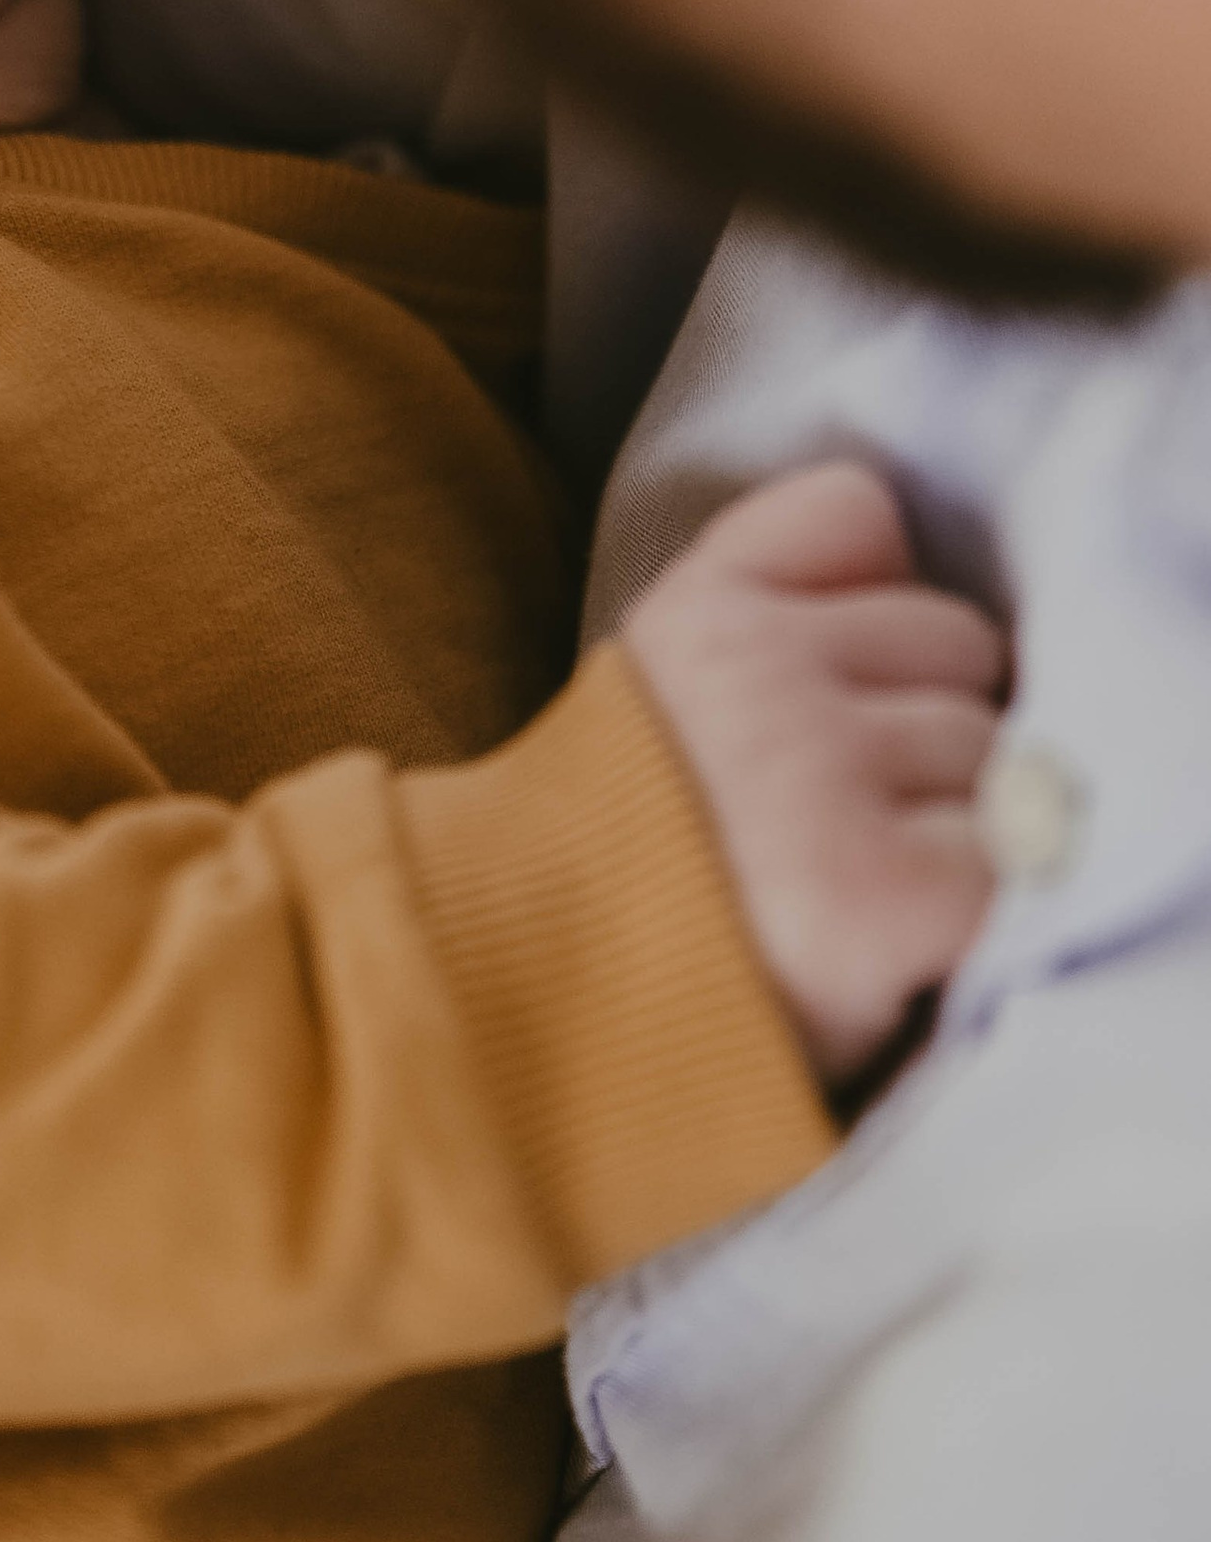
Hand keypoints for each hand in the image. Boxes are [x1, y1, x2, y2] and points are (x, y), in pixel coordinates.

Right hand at [620, 459, 1007, 1090]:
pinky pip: (1004, 865)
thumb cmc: (626, 866)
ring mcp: (818, 773)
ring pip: (996, 754)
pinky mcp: (877, 889)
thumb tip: (912, 574)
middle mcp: (756, 671)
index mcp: (696, 613)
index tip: (822, 686)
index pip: (858, 513)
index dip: (865, 604)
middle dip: (925, 728)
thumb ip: (756, 594)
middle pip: (957, 643)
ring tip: (856, 890)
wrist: (536, 1027)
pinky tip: (892, 948)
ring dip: (959, 826)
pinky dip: (968, 914)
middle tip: (838, 821)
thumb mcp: (652, 684)